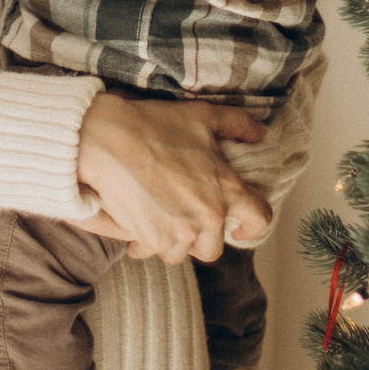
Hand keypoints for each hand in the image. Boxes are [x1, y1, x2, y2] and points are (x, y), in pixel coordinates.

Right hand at [74, 93, 269, 263]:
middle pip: (213, 248)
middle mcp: (209, 217)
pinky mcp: (153, 240)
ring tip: (158, 217)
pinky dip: (145, 242)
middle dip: (199, 236)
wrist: (109, 139)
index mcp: (228, 190)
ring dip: (171, 240)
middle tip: (183, 216)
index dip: (251, 225)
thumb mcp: (202, 116)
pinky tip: (137, 222)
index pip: (259, 220)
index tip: (239, 228)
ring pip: (181, 253)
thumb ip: (237, 125)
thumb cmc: (154, 125)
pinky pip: (152, 252)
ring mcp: (181, 232)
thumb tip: (260, 134)